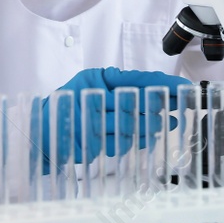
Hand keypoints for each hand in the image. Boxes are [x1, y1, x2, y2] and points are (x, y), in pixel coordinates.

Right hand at [54, 67, 190, 160]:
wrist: (42, 132)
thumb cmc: (69, 107)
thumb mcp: (91, 86)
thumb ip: (119, 87)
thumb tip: (156, 93)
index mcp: (95, 79)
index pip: (137, 79)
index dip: (162, 83)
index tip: (181, 86)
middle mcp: (93, 97)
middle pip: (137, 101)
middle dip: (159, 106)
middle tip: (177, 109)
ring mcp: (90, 121)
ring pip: (131, 123)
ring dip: (150, 127)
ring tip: (164, 125)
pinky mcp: (89, 143)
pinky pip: (119, 143)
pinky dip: (134, 141)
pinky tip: (145, 139)